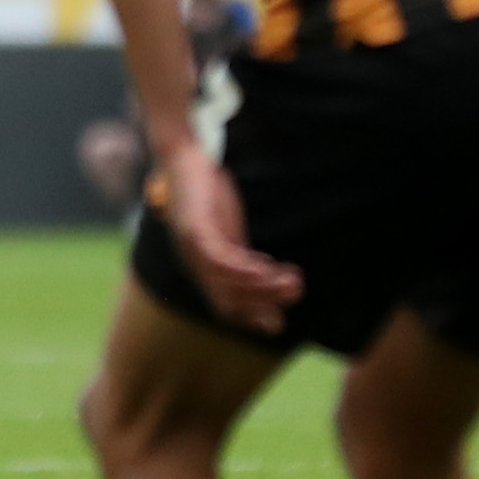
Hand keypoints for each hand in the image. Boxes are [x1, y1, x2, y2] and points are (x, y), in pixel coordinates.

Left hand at [157, 138, 301, 334]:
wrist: (182, 160)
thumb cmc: (207, 197)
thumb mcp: (227, 233)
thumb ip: (244, 257)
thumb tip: (273, 279)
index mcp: (203, 268)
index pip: (226, 307)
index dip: (253, 317)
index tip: (280, 319)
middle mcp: (193, 265)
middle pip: (227, 303)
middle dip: (264, 302)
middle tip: (297, 290)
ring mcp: (190, 248)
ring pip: (225, 284)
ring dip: (261, 287)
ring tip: (293, 281)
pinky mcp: (192, 228)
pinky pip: (215, 258)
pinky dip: (241, 269)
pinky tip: (266, 268)